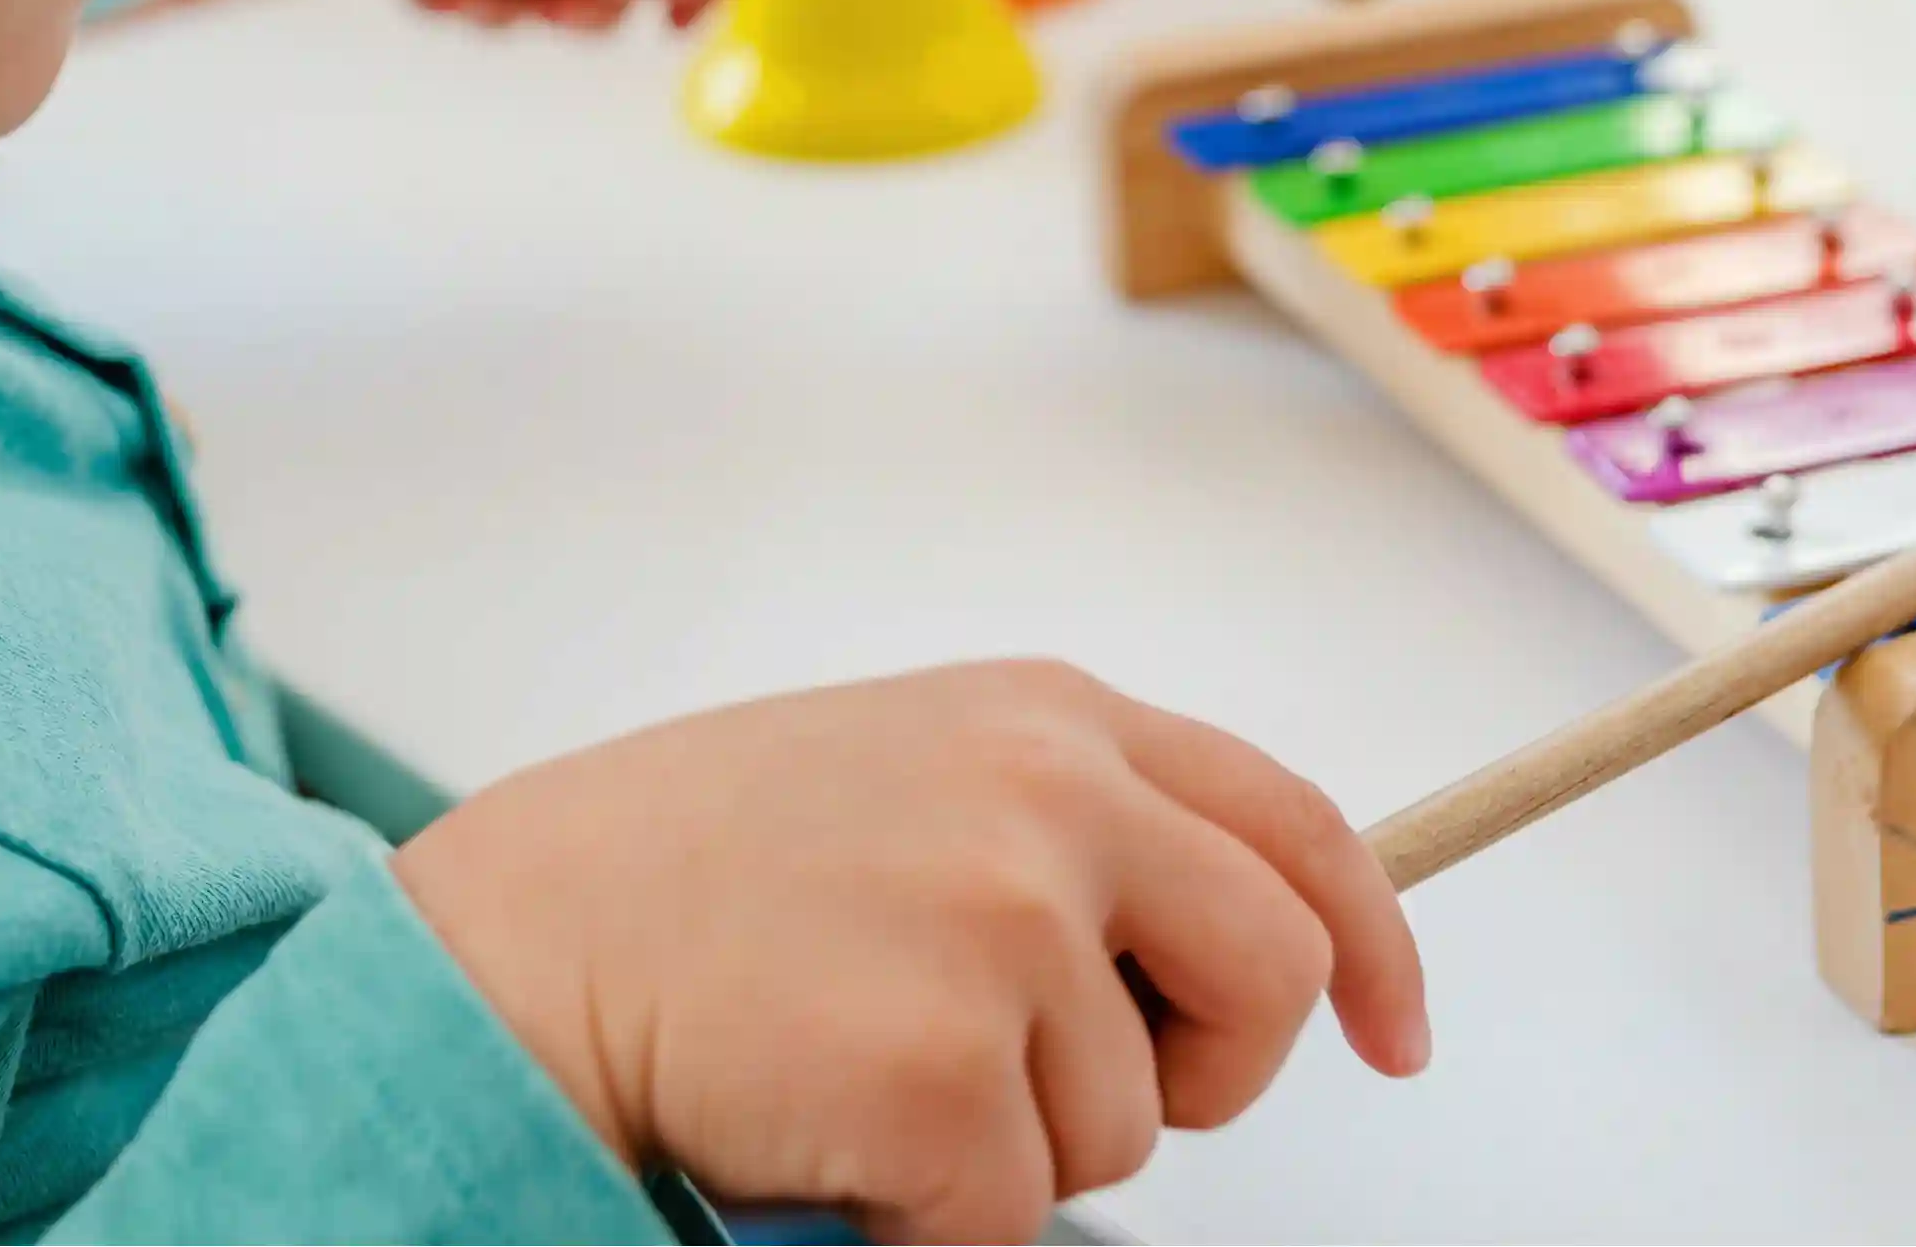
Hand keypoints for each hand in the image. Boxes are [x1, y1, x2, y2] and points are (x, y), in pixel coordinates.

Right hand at [394, 662, 1432, 1244]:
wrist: (521, 945)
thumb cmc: (689, 877)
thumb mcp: (913, 778)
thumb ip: (1064, 823)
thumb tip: (1216, 939)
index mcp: (1046, 718)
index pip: (1292, 823)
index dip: (1370, 942)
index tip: (1393, 1031)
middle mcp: (1047, 796)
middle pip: (1270, 975)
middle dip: (1206, 1073)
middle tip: (1059, 1096)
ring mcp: (1002, 923)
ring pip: (1133, 1128)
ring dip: (1011, 1147)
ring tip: (861, 1065)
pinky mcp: (943, 1065)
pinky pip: (1014, 1220)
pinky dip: (925, 1218)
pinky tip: (824, 1128)